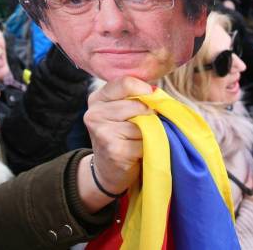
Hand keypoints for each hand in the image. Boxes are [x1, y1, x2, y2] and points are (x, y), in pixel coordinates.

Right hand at [83, 77, 152, 196]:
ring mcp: (102, 132)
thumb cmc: (121, 135)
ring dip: (149, 132)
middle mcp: (95, 113)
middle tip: (146, 124)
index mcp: (97, 98)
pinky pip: (143, 142)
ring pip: (142, 124)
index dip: (145, 89)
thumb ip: (133, 97)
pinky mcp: (114, 150)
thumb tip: (157, 94)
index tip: (153, 97)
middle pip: (136, 105)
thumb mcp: (121, 111)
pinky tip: (138, 151)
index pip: (125, 82)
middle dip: (149, 114)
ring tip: (140, 138)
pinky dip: (147, 147)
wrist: (107, 170)